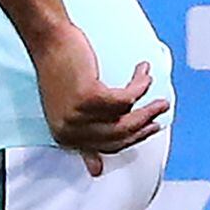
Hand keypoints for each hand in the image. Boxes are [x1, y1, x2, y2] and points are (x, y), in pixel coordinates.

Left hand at [29, 21, 168, 176]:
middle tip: (160, 111)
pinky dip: (140, 84)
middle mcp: (68, 131)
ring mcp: (77, 116)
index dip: (132, 138)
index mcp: (63, 137)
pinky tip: (143, 72)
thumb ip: (83, 140)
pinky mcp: (89, 97)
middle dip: (145, 124)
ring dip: (148, 106)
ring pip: (127, 118)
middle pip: (120, 136)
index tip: (150, 128)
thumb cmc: (59, 72)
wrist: (49, 40)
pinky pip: (128, 98)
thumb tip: (95, 170)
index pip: (107, 147)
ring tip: (161, 98)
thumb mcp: (68, 111)